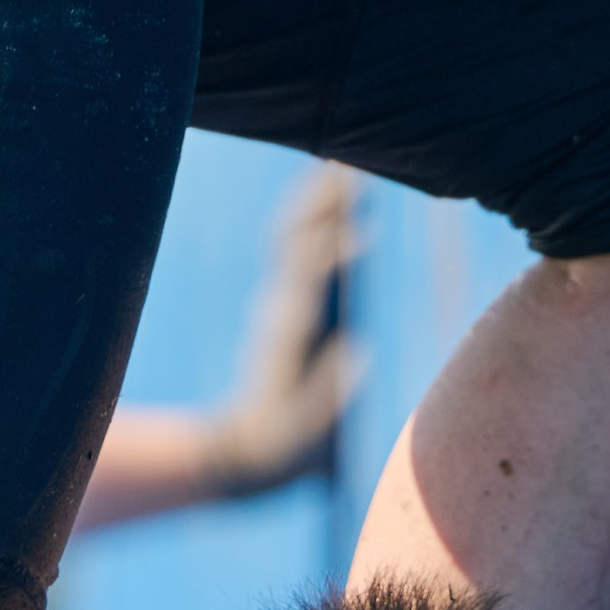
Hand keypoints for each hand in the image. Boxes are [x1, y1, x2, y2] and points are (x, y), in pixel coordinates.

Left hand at [197, 165, 362, 498]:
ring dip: (320, 195)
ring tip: (350, 160)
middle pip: (301, 240)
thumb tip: (359, 348)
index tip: (363, 231)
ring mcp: (282, 300)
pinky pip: (298, 242)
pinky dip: (315, 211)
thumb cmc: (285, 444)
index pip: (312, 279)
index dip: (334, 251)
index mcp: (291, 335)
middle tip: (358, 167)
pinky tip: (337, 187)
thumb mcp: (306, 432)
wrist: (246, 449)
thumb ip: (330, 393)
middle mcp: (282, 307)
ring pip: (296, 232)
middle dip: (326, 203)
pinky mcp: (286, 300)